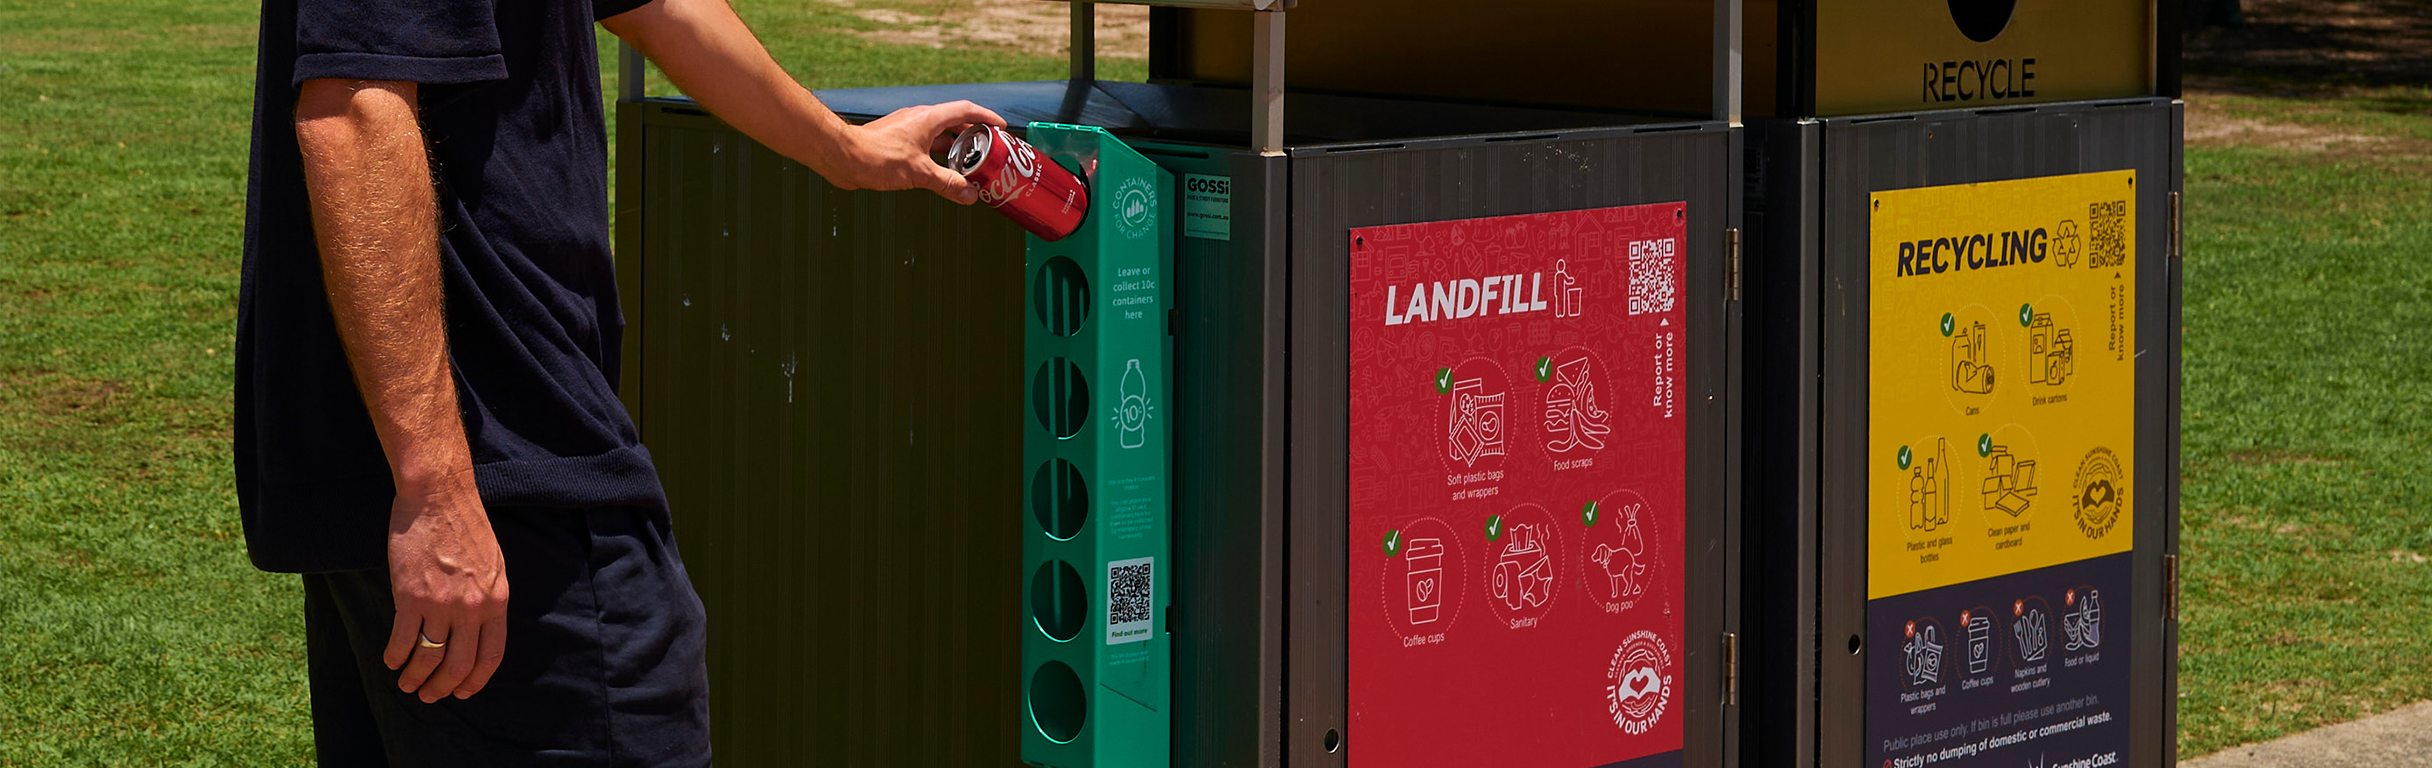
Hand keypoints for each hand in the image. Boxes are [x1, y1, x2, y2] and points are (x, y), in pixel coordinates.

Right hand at [382, 466, 508, 702]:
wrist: (438, 498)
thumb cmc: (465, 526)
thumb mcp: (493, 565)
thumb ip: (488, 598)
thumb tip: (479, 627)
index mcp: (496, 601)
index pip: (490, 656)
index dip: (475, 680)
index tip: (463, 692)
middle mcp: (472, 608)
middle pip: (458, 665)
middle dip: (443, 687)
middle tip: (429, 695)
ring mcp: (441, 604)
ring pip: (428, 657)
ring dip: (415, 677)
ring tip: (407, 684)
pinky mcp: (410, 597)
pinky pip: (402, 639)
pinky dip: (395, 656)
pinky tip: (390, 660)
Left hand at [831, 100, 1005, 203]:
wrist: (841, 157)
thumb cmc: (877, 157)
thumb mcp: (919, 173)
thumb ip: (948, 183)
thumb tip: (970, 194)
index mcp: (929, 118)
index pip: (966, 110)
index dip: (986, 118)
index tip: (1001, 128)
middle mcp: (919, 120)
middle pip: (954, 125)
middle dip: (973, 138)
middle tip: (988, 152)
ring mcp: (906, 131)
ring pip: (939, 138)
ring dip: (954, 151)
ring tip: (969, 168)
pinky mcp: (896, 144)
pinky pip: (924, 148)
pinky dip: (937, 159)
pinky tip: (941, 175)